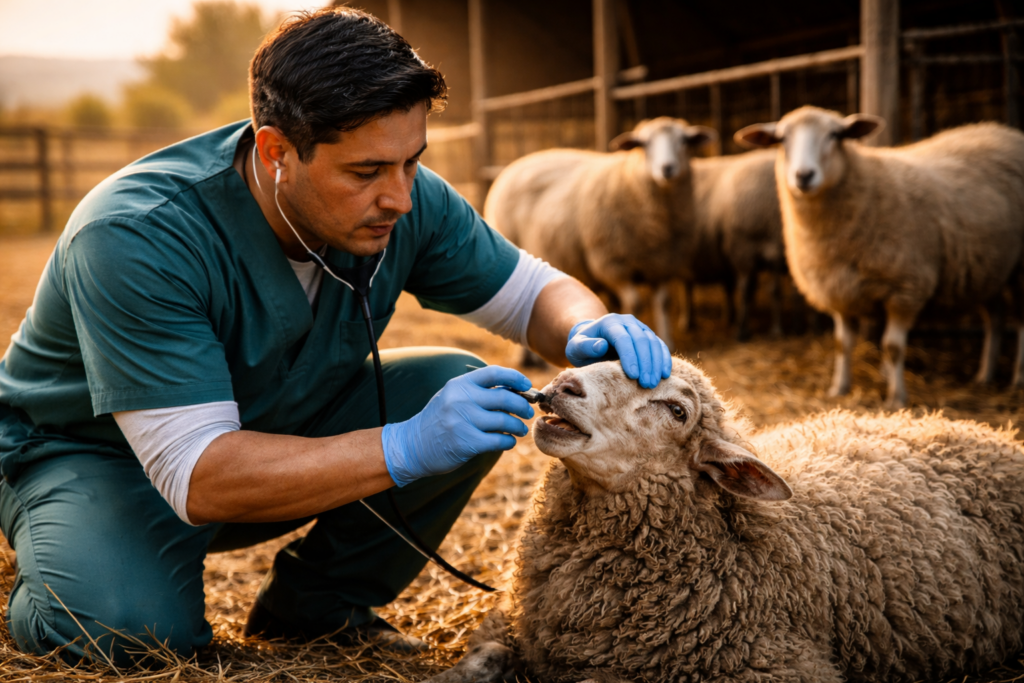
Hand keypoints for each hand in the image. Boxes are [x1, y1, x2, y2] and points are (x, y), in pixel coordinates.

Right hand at [381, 366, 534, 486]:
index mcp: (459, 384)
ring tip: (519, 429)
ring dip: (518, 426)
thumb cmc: (439, 420)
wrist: (411, 445)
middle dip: (522, 406)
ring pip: (505, 420)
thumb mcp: (453, 397)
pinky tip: (508, 442)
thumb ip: (478, 392)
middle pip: (505, 398)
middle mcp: (461, 399)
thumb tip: (516, 392)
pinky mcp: (466, 442)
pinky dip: (508, 441)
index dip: (515, 378)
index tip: (527, 386)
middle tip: (528, 412)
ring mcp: (463, 421)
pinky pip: (499, 440)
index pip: (494, 373)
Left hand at [565, 314, 671, 388]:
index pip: (623, 338)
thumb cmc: (582, 347)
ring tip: (653, 383)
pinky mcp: (648, 336)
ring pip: (653, 342)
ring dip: (656, 363)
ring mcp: (640, 327)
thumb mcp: (576, 347)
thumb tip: (601, 346)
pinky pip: (660, 346)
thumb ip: (585, 346)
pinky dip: (664, 359)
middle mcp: (627, 322)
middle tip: (646, 384)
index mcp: (610, 323)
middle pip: (641, 340)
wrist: (592, 340)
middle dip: (645, 363)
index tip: (633, 375)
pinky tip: (664, 374)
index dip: (630, 356)